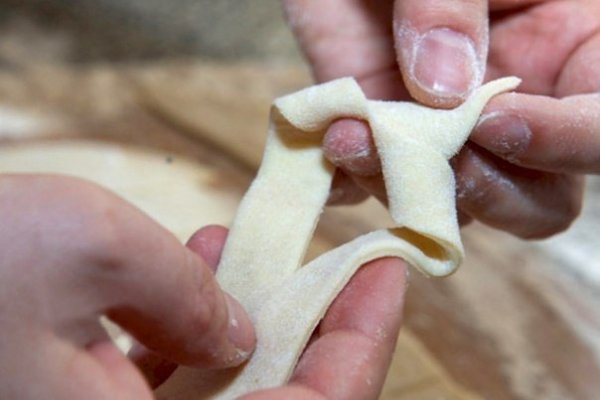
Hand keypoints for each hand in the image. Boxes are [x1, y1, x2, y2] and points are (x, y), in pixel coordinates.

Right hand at [0, 174, 407, 398]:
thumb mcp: (92, 250)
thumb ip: (185, 295)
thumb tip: (237, 327)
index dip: (360, 345)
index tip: (388, 275)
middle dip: (312, 332)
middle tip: (342, 267)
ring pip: (216, 389)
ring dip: (247, 318)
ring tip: (255, 252)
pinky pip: (162, 377)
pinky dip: (188, 323)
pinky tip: (196, 266)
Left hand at [284, 0, 599, 237]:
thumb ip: (449, 4)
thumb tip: (444, 88)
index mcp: (568, 50)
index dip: (569, 141)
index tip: (493, 121)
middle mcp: (514, 109)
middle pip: (540, 199)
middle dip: (489, 190)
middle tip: (434, 147)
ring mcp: (445, 135)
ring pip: (458, 208)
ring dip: (407, 188)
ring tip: (352, 136)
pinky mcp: (385, 142)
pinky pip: (377, 187)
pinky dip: (352, 179)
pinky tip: (330, 143)